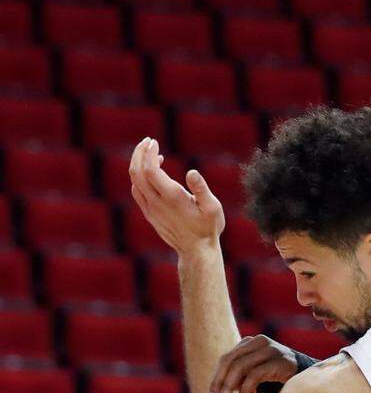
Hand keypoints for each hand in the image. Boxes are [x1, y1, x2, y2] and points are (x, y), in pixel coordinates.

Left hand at [129, 138, 224, 254]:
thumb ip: (202, 189)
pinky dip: (139, 177)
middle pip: (137, 172)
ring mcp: (150, 209)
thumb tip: (191, 172)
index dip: (149, 153)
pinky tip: (151, 173)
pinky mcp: (149, 214)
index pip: (150, 169)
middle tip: (147, 141)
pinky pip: (137, 191)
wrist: (196, 251)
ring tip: (151, 154)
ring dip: (139, 164)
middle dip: (139, 153)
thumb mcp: (213, 208)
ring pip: (135, 181)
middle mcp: (157, 203)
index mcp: (172, 197)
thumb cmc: (208, 228)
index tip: (154, 142)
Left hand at [210, 335, 299, 392]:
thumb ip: (237, 380)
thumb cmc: (277, 380)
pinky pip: (254, 375)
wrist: (308, 379)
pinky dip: (244, 391)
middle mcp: (260, 341)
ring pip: (240, 367)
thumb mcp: (253, 378)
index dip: (216, 380)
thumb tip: (215, 392)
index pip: (226, 359)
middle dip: (219, 385)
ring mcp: (270, 349)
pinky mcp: (279, 360)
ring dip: (228, 389)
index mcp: (251, 342)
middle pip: (230, 361)